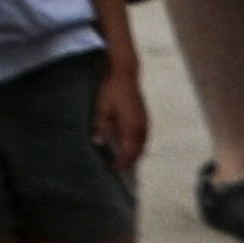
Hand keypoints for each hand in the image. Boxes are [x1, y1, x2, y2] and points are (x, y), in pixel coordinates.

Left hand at [91, 51, 146, 169]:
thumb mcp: (101, 107)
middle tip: (120, 168)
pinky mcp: (144, 117)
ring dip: (135, 154)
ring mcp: (145, 122)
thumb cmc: (112, 89)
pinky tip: (130, 144)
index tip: (114, 169)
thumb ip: (101, 125)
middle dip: (130, 161)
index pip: (129, 152)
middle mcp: (141, 127)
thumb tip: (98, 142)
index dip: (122, 162)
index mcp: (131, 127)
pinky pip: (143, 137)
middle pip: (139, 151)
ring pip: (143, 145)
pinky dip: (138, 145)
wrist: (125, 73)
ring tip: (125, 159)